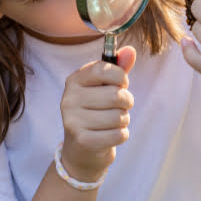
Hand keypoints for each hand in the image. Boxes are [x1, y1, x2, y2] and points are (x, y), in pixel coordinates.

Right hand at [59, 46, 136, 182]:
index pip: (105, 69)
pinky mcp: (83, 140)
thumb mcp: (105, 88)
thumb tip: (130, 50)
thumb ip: (118, 69)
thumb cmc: (96, 112)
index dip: (121, 78)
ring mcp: (73, 120)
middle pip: (116, 95)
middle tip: (119, 107)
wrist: (81, 150)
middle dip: (126, 102)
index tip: (120, 85)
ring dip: (123, 120)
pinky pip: (118, 134)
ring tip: (112, 122)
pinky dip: (121, 135)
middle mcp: (69, 99)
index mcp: (74, 80)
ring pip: (119, 116)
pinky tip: (110, 135)